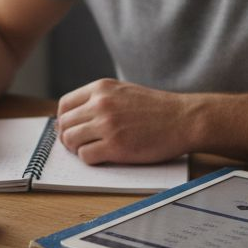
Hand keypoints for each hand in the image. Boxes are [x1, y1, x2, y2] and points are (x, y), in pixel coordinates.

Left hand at [56, 79, 192, 164]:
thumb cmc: (157, 109)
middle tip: (79, 145)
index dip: (64, 121)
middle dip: (68, 138)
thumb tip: (74, 117)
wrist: (184, 119)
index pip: (65, 105)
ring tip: (92, 150)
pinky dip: (90, 160)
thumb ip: (100, 100)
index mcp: (101, 88)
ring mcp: (107, 125)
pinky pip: (86, 156)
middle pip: (65, 124)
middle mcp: (100, 104)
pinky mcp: (115, 146)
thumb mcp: (124, 92)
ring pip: (71, 141)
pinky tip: (104, 156)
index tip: (71, 129)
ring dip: (78, 149)